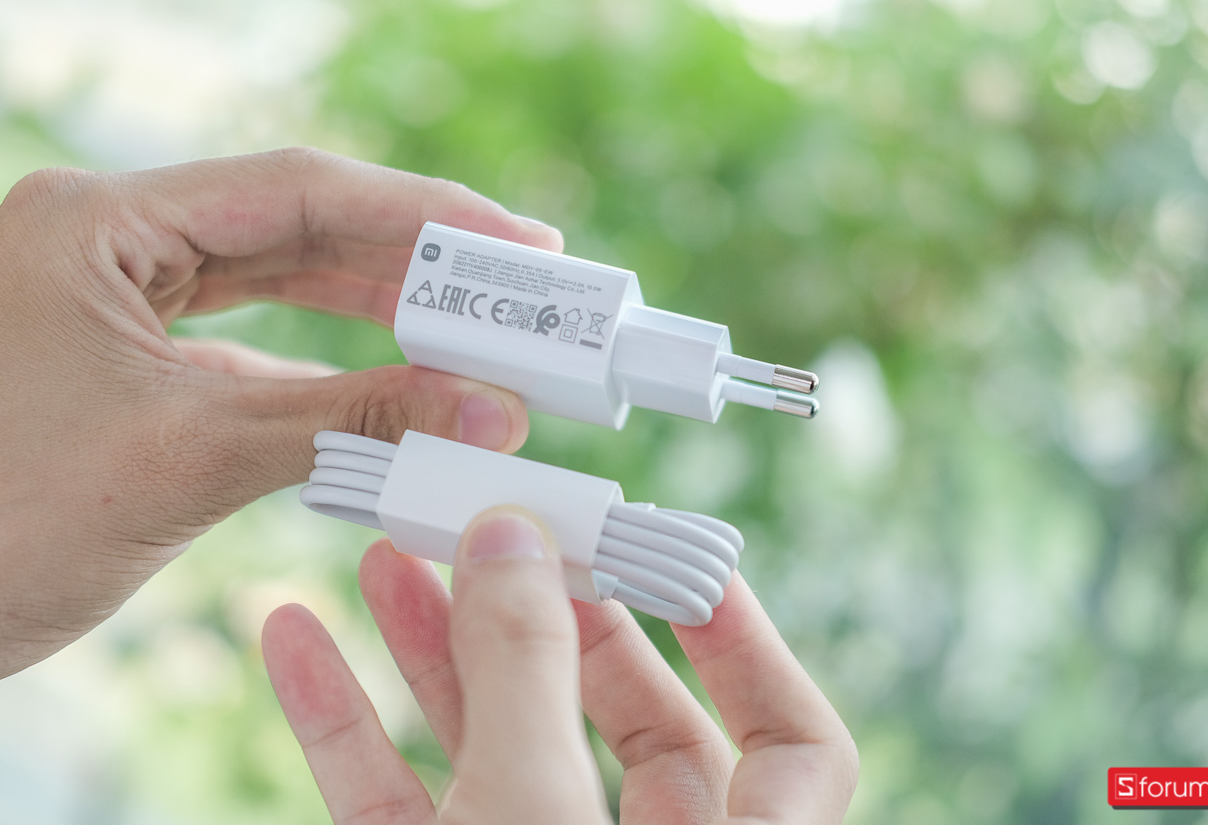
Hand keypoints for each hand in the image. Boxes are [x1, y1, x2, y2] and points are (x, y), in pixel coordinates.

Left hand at [0, 149, 560, 676]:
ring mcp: (115, 301)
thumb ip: (352, 420)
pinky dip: (328, 369)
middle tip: (517, 288)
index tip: (518, 244)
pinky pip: (253, 347)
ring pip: (278, 285)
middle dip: (411, 263)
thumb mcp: (195, 458)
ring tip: (475, 334)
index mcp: (98, 224)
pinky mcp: (129, 361)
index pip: (297, 190)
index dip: (423, 216)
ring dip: (377, 313)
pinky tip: (395, 386)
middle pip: (296, 228)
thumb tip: (489, 410)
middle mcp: (107, 242)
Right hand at [262, 509, 857, 823]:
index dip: (749, 642)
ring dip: (437, 648)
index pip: (795, 741)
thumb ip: (528, 673)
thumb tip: (514, 536)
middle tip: (501, 527)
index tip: (677, 553)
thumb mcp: (532, 813)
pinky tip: (296, 640)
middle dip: (554, 615)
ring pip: (501, 748)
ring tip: (386, 548)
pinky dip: (348, 725)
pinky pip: (399, 804)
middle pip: (629, 721)